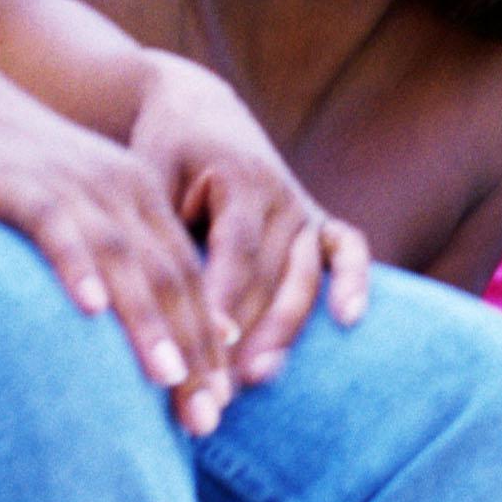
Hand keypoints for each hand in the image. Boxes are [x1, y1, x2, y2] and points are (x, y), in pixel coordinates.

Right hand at [0, 80, 235, 431]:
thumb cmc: (18, 176)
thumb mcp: (82, 212)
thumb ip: (121, 261)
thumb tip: (152, 337)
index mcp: (143, 200)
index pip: (190, 280)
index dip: (209, 344)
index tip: (222, 406)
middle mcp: (121, 192)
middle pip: (171, 278)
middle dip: (194, 351)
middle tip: (208, 417)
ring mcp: (75, 187)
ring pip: (124, 259)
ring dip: (149, 322)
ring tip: (168, 378)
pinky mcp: (24, 185)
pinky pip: (57, 230)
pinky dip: (77, 268)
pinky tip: (88, 309)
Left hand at [129, 57, 368, 389]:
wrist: (197, 111)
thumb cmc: (160, 155)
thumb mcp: (148, 181)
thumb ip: (158, 236)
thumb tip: (146, 308)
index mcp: (240, 179)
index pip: (235, 252)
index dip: (222, 301)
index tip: (203, 345)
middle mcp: (281, 195)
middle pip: (271, 276)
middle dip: (245, 336)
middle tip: (217, 389)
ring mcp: (304, 209)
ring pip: (302, 277)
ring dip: (283, 330)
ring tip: (256, 377)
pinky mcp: (319, 220)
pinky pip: (349, 250)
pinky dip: (354, 281)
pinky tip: (348, 319)